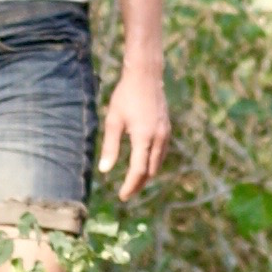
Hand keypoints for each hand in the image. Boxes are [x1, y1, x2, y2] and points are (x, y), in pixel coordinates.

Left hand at [97, 66, 168, 197]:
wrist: (146, 76)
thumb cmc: (126, 96)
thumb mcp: (113, 120)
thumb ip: (110, 146)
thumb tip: (104, 170)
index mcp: (144, 137)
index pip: (138, 170)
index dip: (130, 185)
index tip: (122, 196)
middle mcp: (158, 138)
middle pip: (150, 171)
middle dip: (139, 184)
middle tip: (126, 193)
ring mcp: (165, 133)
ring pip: (158, 163)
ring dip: (147, 175)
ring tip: (133, 182)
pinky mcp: (167, 129)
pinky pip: (161, 153)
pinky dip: (152, 163)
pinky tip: (143, 163)